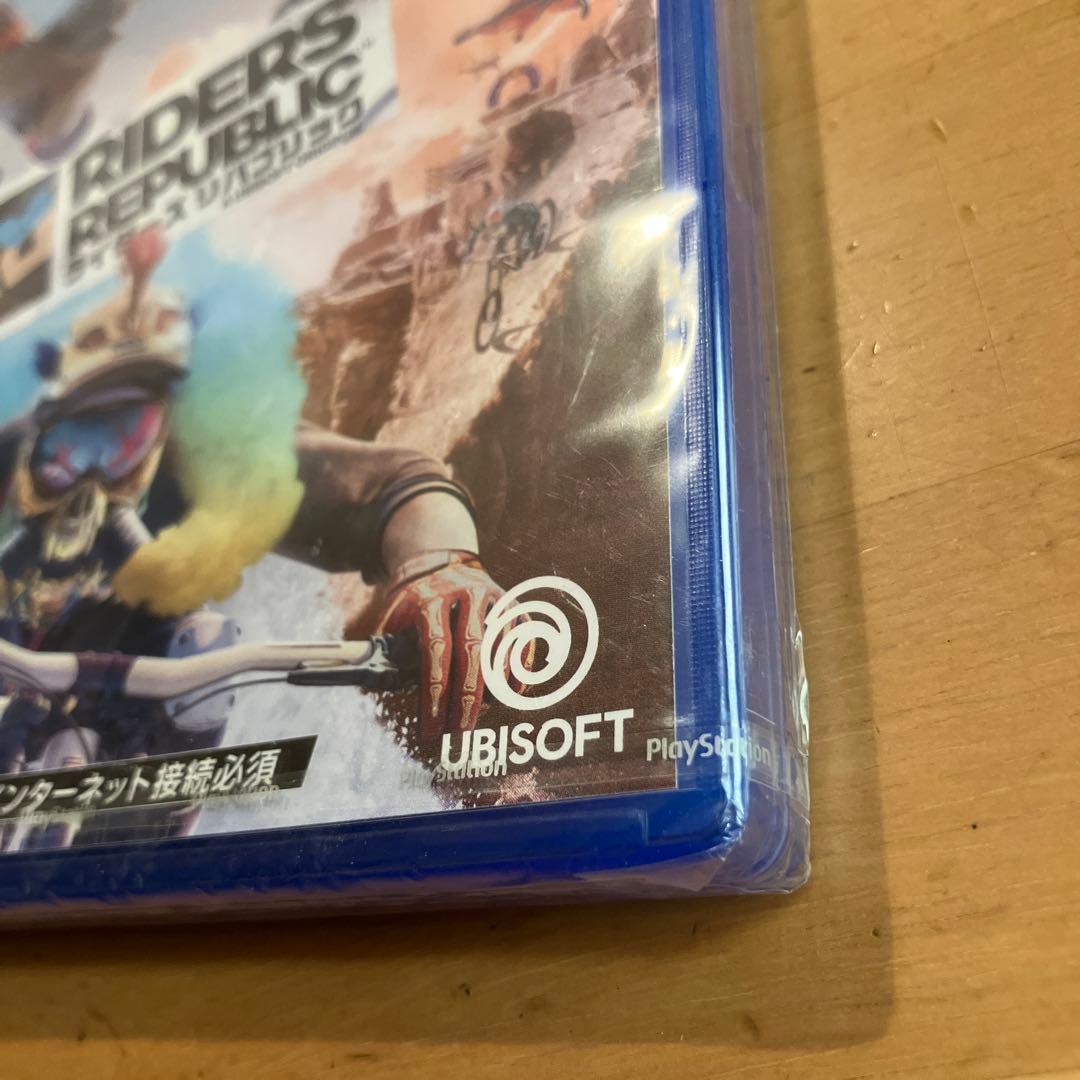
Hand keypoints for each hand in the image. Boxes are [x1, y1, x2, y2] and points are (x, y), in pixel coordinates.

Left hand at [377, 550, 529, 755]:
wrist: (440, 563)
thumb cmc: (413, 605)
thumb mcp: (394, 619)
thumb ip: (389, 652)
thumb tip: (380, 690)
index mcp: (431, 600)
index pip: (436, 650)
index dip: (435, 692)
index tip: (432, 728)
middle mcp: (466, 595)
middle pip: (473, 650)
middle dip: (467, 697)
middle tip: (460, 732)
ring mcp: (494, 599)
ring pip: (502, 646)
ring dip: (495, 687)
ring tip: (479, 716)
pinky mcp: (514, 605)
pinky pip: (525, 640)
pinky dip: (521, 671)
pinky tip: (510, 696)